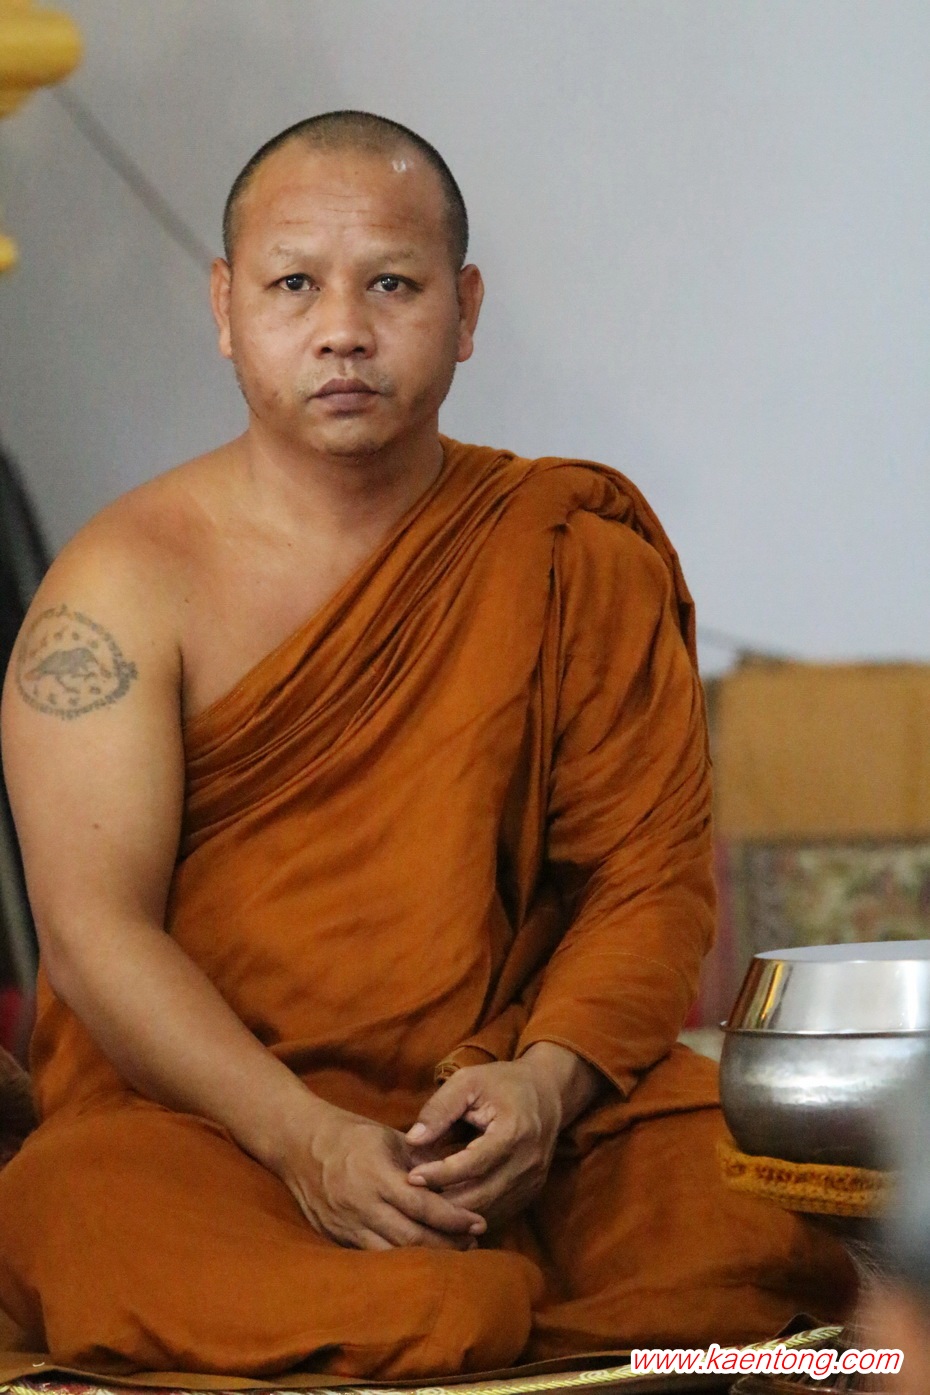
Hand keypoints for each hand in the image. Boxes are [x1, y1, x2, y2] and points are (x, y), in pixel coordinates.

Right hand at [273, 1098, 487, 1251]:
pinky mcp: (334, 1238)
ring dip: (427, 1259)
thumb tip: (458, 1179)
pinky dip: (399, 1261)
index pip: (423, 1206)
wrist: (298, 1143)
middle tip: (474, 1242)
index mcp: (377, 1175)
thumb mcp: (390, 1137)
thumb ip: (423, 1160)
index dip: (454, 1218)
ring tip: (453, 1255)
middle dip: (447, 1245)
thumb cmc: (351, 1135)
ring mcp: (346, 1226)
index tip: (479, 1222)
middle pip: (412, 1238)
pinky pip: (372, 1257)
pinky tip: (419, 1259)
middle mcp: (361, 1205)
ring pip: (393, 1255)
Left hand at [404, 1045, 599, 1225]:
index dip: (440, 1174)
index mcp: (514, 1131)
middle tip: (412, 1197)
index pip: (473, 1164)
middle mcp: (527, 1162)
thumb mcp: (468, 1082)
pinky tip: (448, 1204)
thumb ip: (439, 1109)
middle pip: (481, 1196)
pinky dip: (471, 1214)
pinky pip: (497, 1213)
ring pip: (488, 1211)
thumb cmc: (502, 1084)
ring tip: (426, 1201)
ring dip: (454, 1212)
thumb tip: (412, 1141)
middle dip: (443, 1201)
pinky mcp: (531, 1192)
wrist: (548, 1093)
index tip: (412, 1176)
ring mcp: (532, 1181)